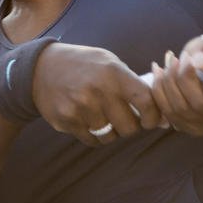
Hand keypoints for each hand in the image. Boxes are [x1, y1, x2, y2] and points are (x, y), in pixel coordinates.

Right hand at [33, 44, 162, 145]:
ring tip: (103, 117)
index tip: (151, 120)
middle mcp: (99, 90)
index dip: (154, 116)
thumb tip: (161, 114)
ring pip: (110, 137)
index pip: (146, 101)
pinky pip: (92, 140)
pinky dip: (95, 135)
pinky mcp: (67, 120)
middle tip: (124, 119)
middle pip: (130, 127)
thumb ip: (134, 84)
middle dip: (131, 127)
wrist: (41, 68)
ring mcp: (81, 107)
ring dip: (111, 132)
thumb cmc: (85, 66)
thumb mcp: (110, 62)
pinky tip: (89, 120)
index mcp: (114, 72)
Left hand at [150, 32, 202, 135]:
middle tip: (176, 59)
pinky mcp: (191, 127)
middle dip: (182, 78)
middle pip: (200, 106)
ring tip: (165, 65)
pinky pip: (170, 114)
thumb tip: (197, 59)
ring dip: (168, 85)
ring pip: (181, 111)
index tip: (201, 65)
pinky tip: (158, 76)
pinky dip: (160, 94)